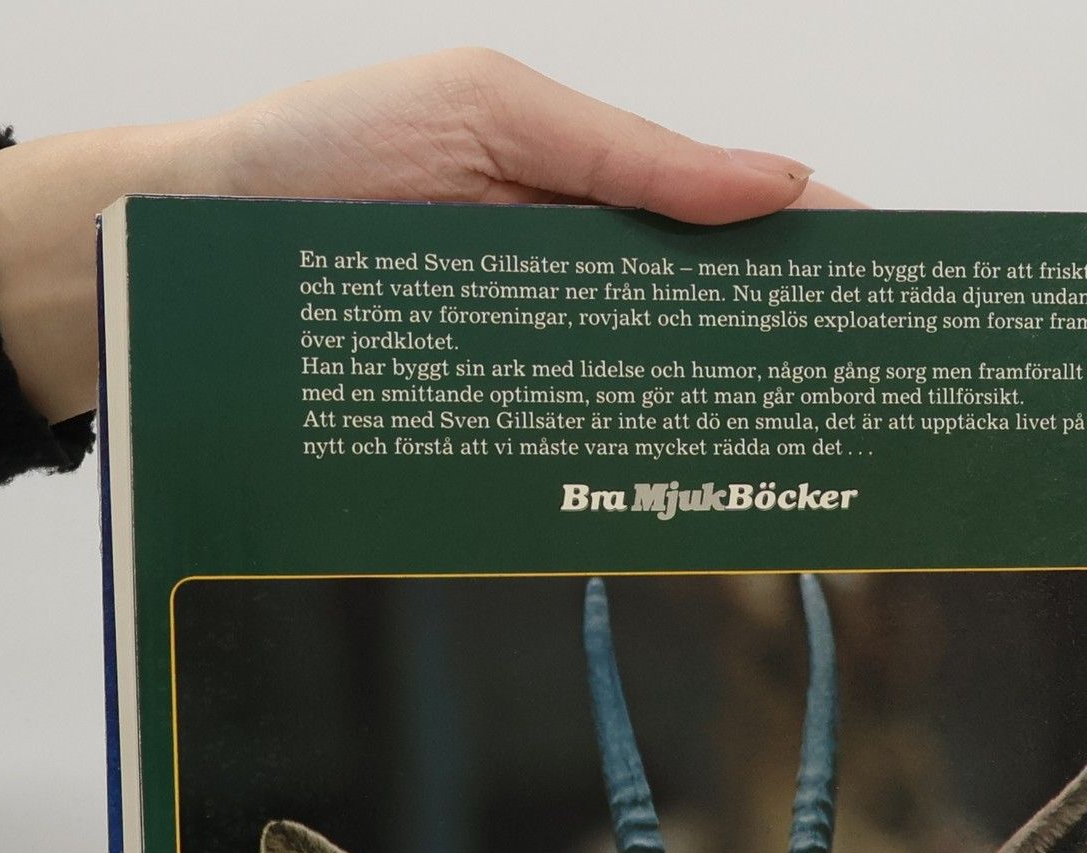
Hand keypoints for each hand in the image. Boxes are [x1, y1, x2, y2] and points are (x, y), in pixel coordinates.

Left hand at [0, 48, 853, 424]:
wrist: (182, 249)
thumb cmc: (324, 153)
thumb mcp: (489, 115)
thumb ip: (629, 156)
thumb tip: (779, 186)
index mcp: (590, 196)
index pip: (735, 226)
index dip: (820, 257)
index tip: (905, 292)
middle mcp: (574, 288)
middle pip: (713, 331)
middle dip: (798, 364)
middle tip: (887, 408)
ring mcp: (531, 364)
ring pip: (654, 405)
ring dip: (730, 436)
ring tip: (820, 470)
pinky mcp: (484, 428)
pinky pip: (576, 455)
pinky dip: (637, 479)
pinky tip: (693, 503)